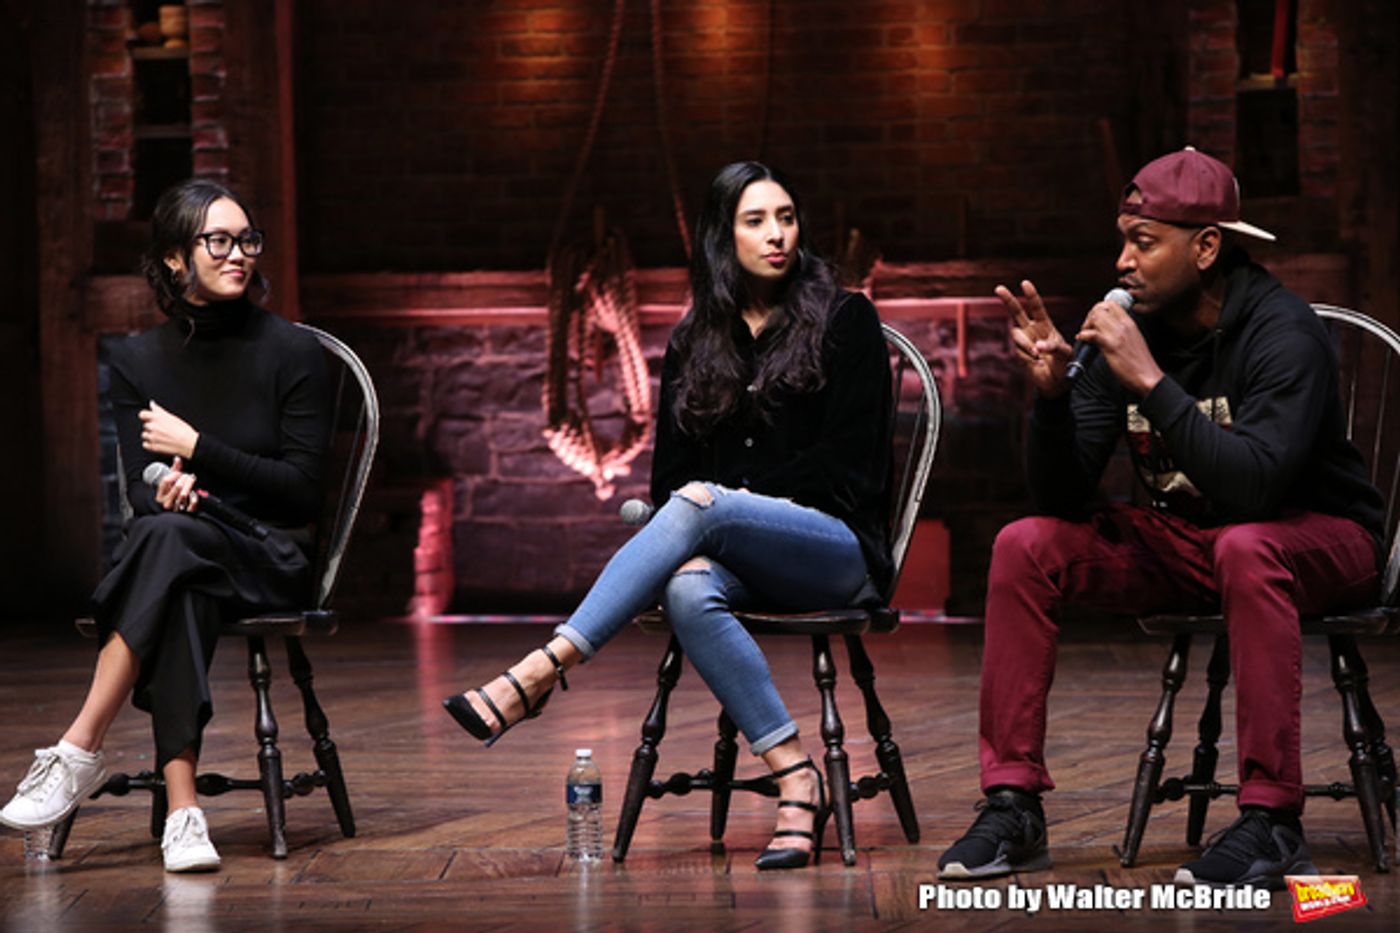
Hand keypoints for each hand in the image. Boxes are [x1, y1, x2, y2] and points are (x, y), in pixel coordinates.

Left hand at [140, 401, 198, 458]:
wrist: (189, 443)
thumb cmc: (183, 430)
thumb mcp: (172, 417)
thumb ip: (159, 410)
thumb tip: (152, 404)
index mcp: (157, 418)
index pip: (142, 414)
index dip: (145, 417)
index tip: (148, 419)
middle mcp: (153, 427)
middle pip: (145, 425)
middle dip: (151, 427)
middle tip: (162, 430)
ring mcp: (152, 437)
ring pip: (144, 435)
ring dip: (150, 436)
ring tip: (161, 437)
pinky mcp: (153, 446)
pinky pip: (145, 445)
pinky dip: (150, 444)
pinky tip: (159, 442)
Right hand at [153, 456, 198, 512]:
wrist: (171, 512)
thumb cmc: (170, 495)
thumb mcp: (169, 483)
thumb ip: (174, 470)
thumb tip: (178, 459)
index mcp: (160, 495)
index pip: (166, 480)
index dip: (175, 474)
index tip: (180, 473)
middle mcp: (166, 502)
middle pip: (177, 486)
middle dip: (185, 478)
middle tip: (188, 476)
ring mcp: (175, 508)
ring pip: (184, 494)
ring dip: (190, 485)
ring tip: (192, 481)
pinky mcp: (184, 513)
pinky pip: (191, 506)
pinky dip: (195, 499)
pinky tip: (195, 494)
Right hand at [997, 280, 1072, 397]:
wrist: (1056, 384)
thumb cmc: (1064, 365)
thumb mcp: (1066, 354)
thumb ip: (1054, 347)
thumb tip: (1038, 346)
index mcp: (1045, 326)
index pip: (1036, 307)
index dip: (1031, 295)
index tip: (1025, 283)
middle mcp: (1032, 331)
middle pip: (1017, 312)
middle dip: (1008, 300)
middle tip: (999, 288)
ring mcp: (1024, 343)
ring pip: (1016, 334)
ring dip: (1025, 343)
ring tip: (1037, 355)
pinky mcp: (1019, 354)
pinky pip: (1017, 351)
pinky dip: (1027, 356)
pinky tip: (1036, 362)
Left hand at [1075, 299, 1163, 395]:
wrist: (1147, 376)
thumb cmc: (1139, 361)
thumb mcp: (1133, 339)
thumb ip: (1121, 331)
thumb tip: (1106, 328)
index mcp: (1130, 323)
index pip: (1112, 304)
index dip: (1098, 308)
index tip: (1094, 319)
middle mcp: (1124, 326)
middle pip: (1101, 308)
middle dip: (1089, 316)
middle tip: (1087, 327)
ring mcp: (1117, 335)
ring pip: (1096, 318)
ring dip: (1085, 325)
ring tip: (1084, 334)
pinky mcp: (1111, 346)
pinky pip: (1093, 334)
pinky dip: (1084, 335)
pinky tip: (1083, 339)